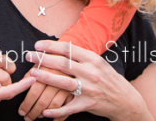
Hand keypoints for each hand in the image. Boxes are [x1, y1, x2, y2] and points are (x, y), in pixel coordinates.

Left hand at [18, 63, 72, 120]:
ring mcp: (69, 85)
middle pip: (43, 100)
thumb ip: (31, 73)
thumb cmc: (53, 62)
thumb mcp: (41, 63)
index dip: (26, 103)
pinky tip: (52, 119)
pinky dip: (59, 116)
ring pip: (53, 105)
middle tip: (27, 117)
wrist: (77, 62)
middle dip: (33, 112)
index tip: (21, 110)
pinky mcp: (76, 92)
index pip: (34, 90)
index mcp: (47, 68)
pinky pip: (67, 108)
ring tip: (37, 117)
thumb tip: (19, 86)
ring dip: (43, 114)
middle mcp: (59, 77)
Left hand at [26, 41, 151, 120]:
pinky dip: (56, 110)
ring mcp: (89, 89)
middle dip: (43, 59)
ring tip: (32, 74)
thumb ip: (82, 56)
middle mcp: (90, 73)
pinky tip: (44, 111)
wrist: (126, 100)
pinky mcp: (87, 105)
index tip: (37, 45)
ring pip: (63, 83)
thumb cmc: (109, 79)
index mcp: (92, 59)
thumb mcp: (99, 63)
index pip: (68, 49)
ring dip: (45, 78)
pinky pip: (69, 108)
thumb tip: (63, 47)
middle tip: (29, 56)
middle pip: (62, 64)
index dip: (50, 46)